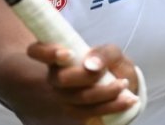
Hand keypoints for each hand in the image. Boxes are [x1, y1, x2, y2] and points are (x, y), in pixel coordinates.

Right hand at [26, 42, 140, 122]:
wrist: (118, 84)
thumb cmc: (109, 64)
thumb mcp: (111, 52)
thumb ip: (103, 54)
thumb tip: (91, 65)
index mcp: (58, 57)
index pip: (37, 51)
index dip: (46, 52)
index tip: (67, 53)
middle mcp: (55, 77)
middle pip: (60, 78)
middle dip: (86, 76)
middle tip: (106, 70)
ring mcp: (63, 97)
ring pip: (78, 98)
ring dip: (105, 92)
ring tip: (124, 84)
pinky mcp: (76, 113)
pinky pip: (90, 114)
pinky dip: (111, 107)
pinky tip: (128, 101)